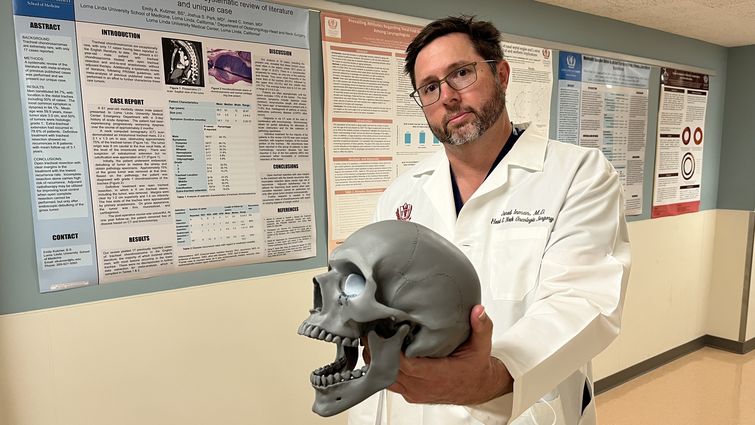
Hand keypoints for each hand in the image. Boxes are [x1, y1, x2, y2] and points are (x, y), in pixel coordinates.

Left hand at [365, 305, 513, 404]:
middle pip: (391, 371)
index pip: (407, 365)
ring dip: (378, 361)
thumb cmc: (475, 367)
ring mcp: (415, 392)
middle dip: (378, 351)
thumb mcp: (481, 345)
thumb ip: (481, 327)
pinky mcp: (411, 394)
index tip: (385, 332)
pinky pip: (391, 383)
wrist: (477, 388)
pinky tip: (379, 352)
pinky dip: (383, 368)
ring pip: (387, 379)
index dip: (393, 350)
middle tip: (370, 330)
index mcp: (439, 375)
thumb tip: (478, 310)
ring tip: (371, 339)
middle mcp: (424, 386)